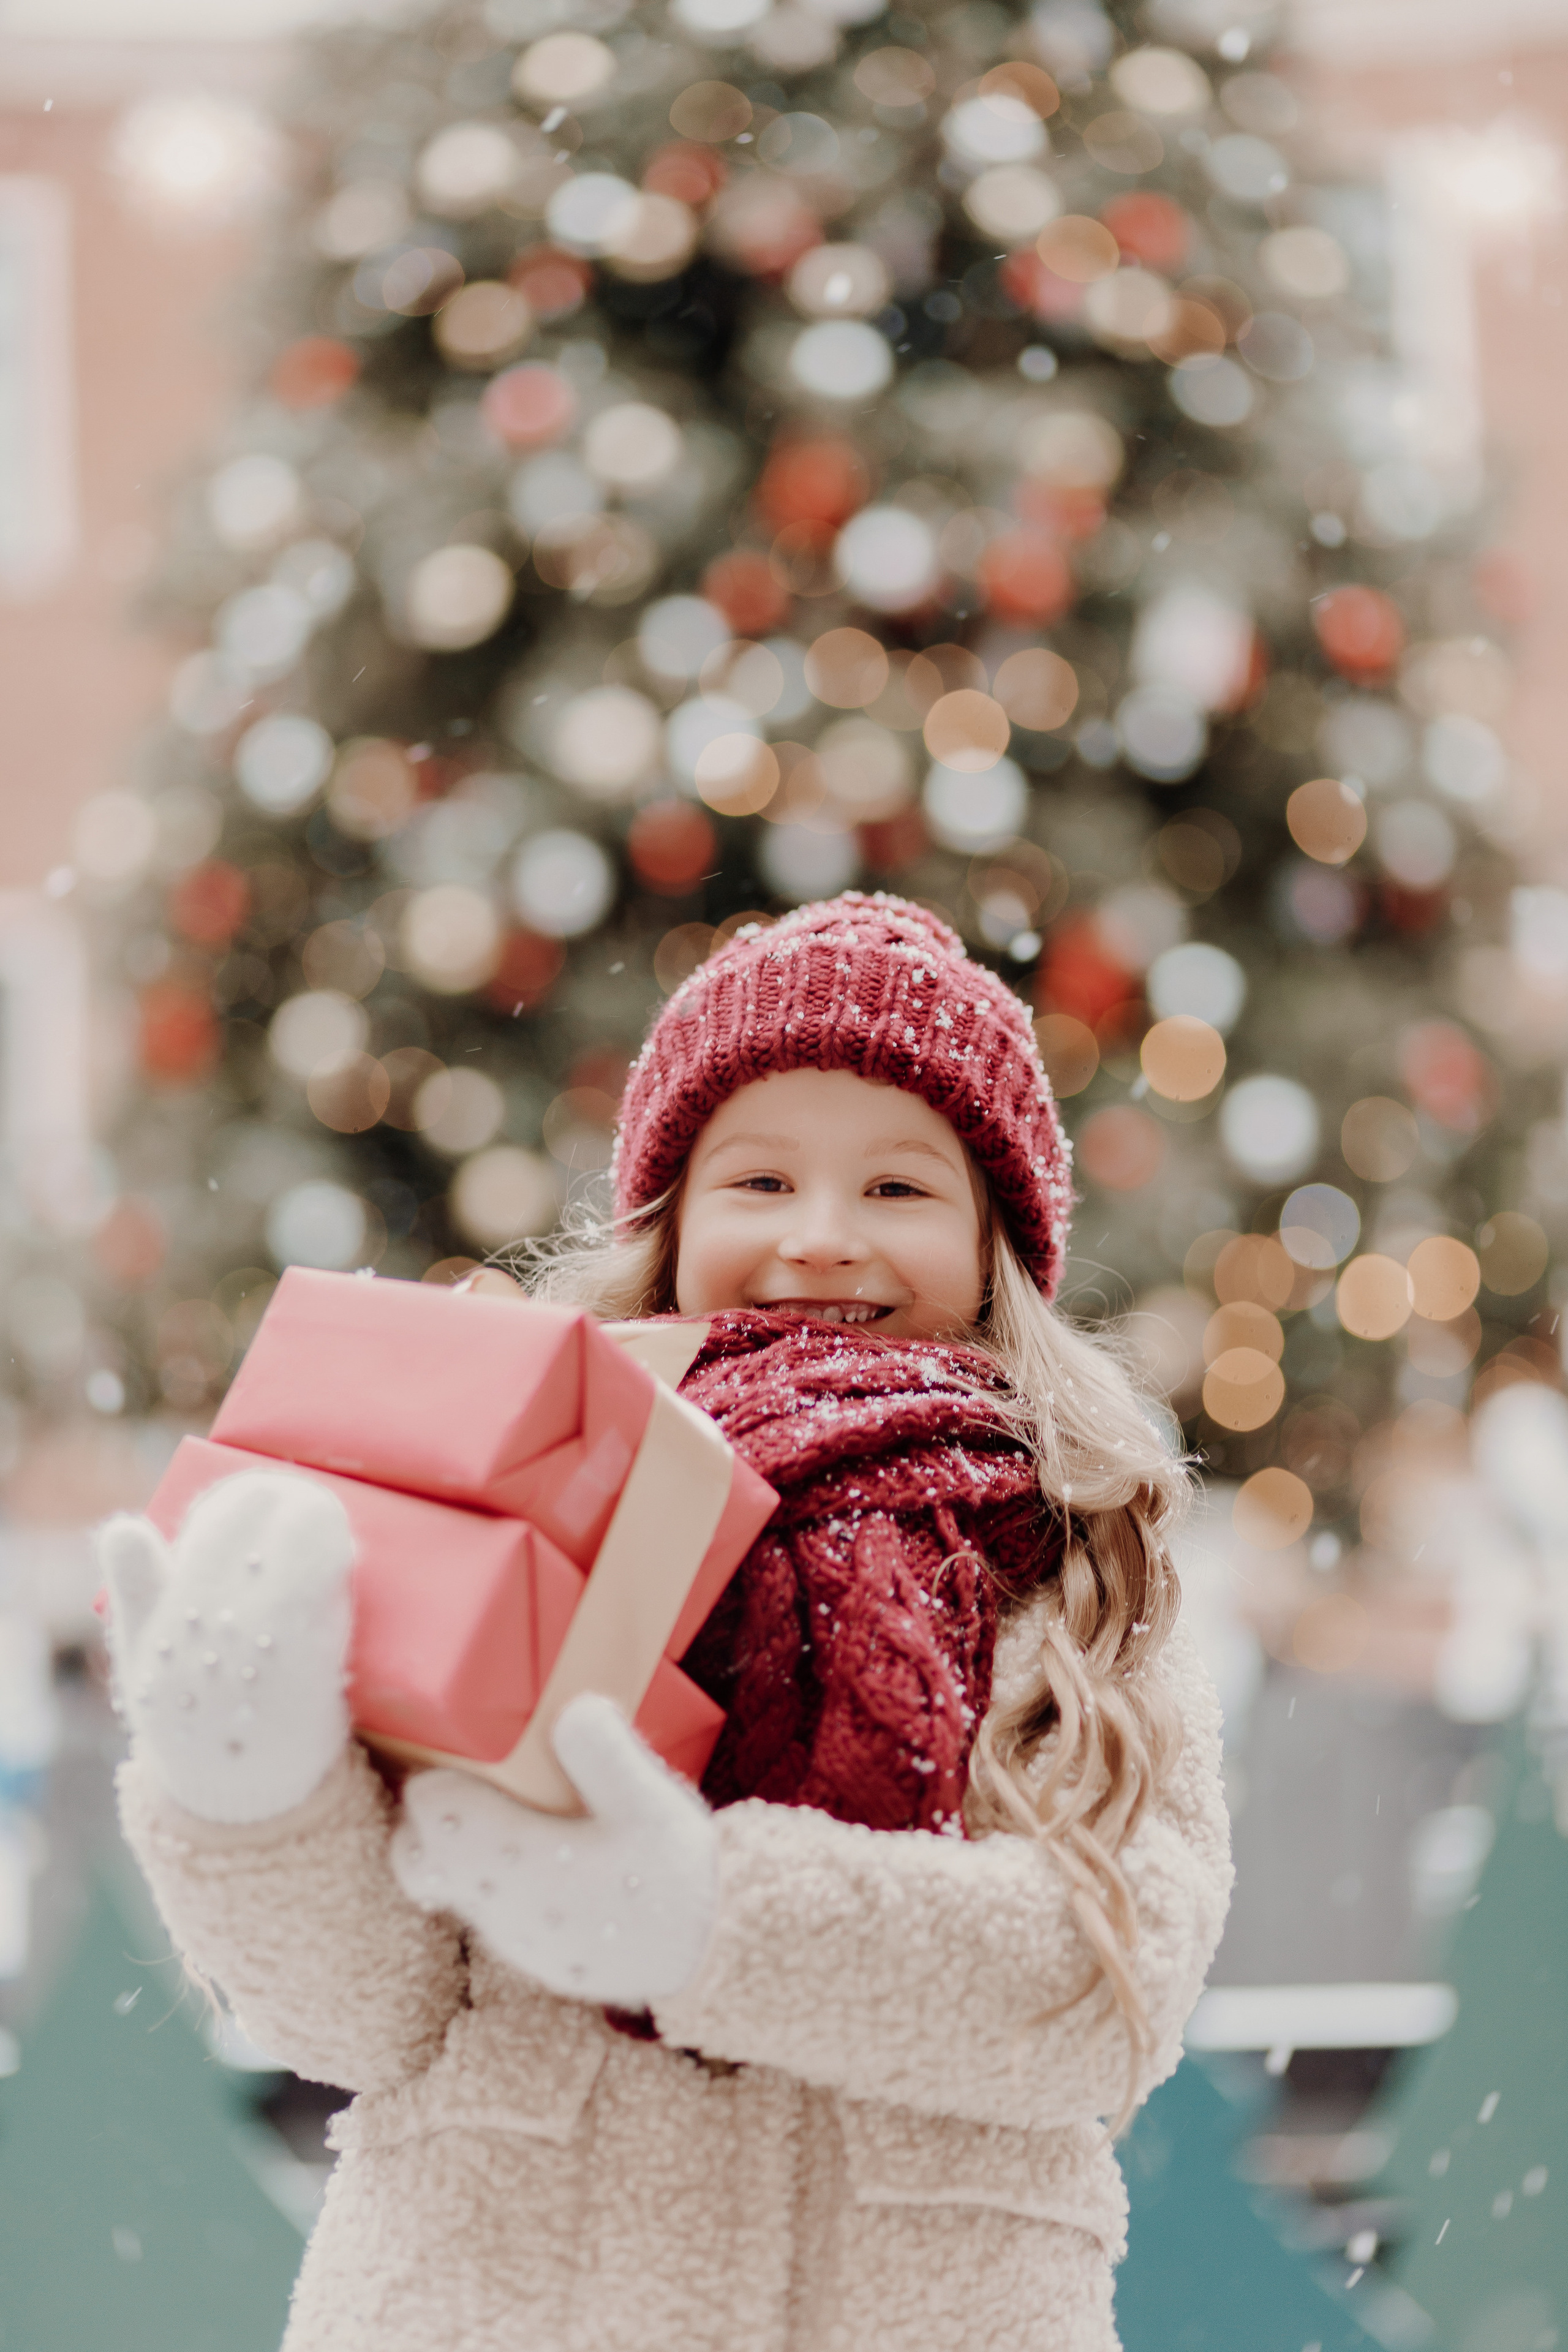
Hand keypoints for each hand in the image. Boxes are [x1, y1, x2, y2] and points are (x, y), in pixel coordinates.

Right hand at [98, 1469, 353, 1824]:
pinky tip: (342, 1551)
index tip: (258, 1487)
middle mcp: (214, 1636)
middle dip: (283, 1506)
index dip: (239, 1502)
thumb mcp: (143, 1656)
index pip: (208, 1538)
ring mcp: (265, 1654)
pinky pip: (325, 1606)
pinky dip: (333, 1571)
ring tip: (324, 1514)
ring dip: (314, 1530)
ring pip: (292, 1568)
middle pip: (255, 1545)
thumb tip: (123, 1527)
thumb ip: (138, 1588)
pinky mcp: (310, 1673)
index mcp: (167, 1625)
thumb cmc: (189, 1710)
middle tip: (300, 1496)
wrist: (236, 1791)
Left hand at [390, 1694, 717, 2008]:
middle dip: (429, 1815)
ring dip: (464, 1844)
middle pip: (415, 1854)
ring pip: (449, 1884)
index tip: (462, 1748)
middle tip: (470, 1777)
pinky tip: (545, 1852)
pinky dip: (495, 1874)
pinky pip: (488, 1906)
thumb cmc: (674, 1876)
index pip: (427, 1808)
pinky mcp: (534, 1953)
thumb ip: (601, 1750)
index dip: (435, 1770)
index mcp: (511, 1858)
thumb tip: (570, 1706)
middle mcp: (496, 1902)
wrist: (710, 1958)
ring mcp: (512, 1935)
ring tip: (514, 1806)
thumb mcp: (648, 1799)